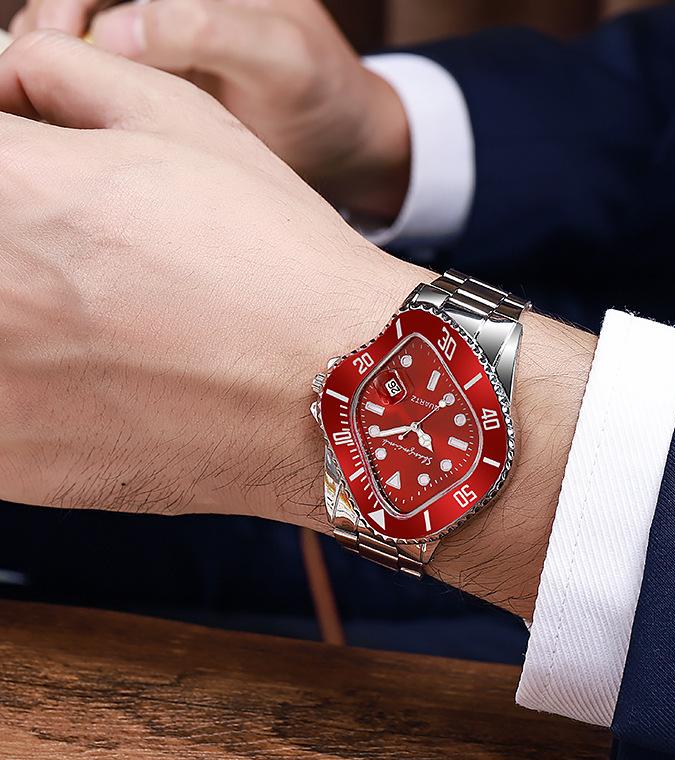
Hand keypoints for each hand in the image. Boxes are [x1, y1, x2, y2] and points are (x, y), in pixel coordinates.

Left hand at [0, 32, 594, 618]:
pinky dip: (22, 390)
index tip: (46, 181)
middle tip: (85, 257)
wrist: (336, 387)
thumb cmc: (276, 256)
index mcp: (7, 188)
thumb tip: (5, 80)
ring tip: (96, 324)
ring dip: (21, 318)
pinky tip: (87, 382)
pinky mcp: (13, 465)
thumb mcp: (183, 121)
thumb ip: (60, 73)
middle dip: (24, 241)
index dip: (14, 164)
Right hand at [10, 0, 410, 221]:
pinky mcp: (157, 81)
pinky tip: (62, 118)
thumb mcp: (280, 57)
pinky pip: (100, 76)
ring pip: (83, 32)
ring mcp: (160, 36)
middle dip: (51, 23)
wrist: (344, 144)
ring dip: (51, 59)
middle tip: (28, 70)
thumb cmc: (325, 94)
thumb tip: (112, 33)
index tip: (52, 39)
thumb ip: (204, 31)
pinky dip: (72, 90)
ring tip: (33, 97)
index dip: (75, 1)